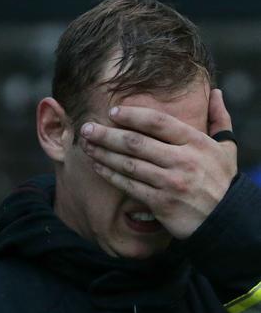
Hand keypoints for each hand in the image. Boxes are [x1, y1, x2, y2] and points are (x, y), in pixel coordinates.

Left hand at [79, 89, 236, 238]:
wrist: (227, 219)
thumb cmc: (222, 181)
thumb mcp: (227, 149)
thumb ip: (219, 120)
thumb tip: (215, 93)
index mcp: (196, 142)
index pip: (158, 123)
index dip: (132, 115)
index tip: (112, 112)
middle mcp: (182, 160)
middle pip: (136, 143)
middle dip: (107, 134)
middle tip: (86, 128)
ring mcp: (170, 182)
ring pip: (128, 164)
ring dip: (103, 153)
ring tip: (85, 145)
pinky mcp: (161, 202)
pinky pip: (128, 185)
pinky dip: (110, 175)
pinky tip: (96, 165)